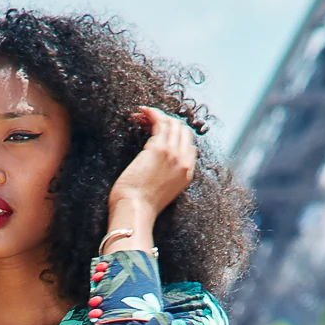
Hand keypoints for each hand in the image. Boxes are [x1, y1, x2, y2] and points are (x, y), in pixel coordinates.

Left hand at [106, 107, 197, 226]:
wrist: (135, 212)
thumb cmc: (141, 206)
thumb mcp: (163, 192)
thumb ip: (167, 176)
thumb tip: (161, 163)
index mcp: (187, 173)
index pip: (188, 144)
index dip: (174, 134)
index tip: (158, 132)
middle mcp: (184, 161)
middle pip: (182, 130)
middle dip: (167, 121)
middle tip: (148, 121)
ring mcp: (173, 154)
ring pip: (171, 123)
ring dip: (157, 115)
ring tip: (141, 115)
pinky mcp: (158, 149)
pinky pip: (159, 121)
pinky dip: (151, 113)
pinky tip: (141, 112)